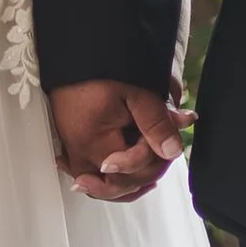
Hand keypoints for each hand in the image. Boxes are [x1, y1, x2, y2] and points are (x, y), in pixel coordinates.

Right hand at [49, 76, 186, 203]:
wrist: (72, 58)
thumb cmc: (98, 71)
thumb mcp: (135, 93)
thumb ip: (156, 123)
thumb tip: (173, 151)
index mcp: (93, 144)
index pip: (131, 171)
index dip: (154, 157)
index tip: (166, 134)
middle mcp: (80, 157)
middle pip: (122, 184)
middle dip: (149, 168)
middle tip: (166, 145)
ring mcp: (75, 156)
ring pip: (107, 187)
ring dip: (134, 178)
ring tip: (155, 162)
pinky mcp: (74, 151)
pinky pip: (95, 179)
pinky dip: (116, 179)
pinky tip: (132, 169)